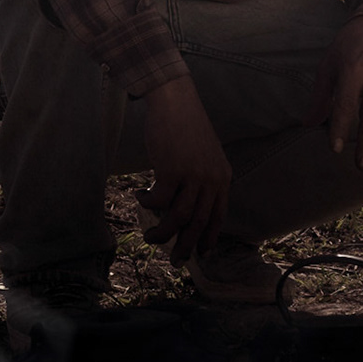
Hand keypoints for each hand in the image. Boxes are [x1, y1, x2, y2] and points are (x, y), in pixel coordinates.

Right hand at [135, 75, 230, 264]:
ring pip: (178, 217)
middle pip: (199, 223)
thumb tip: (185, 206)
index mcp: (222, 177)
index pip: (218, 216)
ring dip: (163, 232)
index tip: (201, 253)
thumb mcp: (202, 155)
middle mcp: (211, 179)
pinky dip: (148, 204)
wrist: (175, 100)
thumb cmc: (185, 126)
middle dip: (186, 246)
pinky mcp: (172, 170)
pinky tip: (140, 196)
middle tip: (176, 261)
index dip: (209, 237)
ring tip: (150, 236)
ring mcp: (193, 175)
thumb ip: (200, 180)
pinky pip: (159, 200)